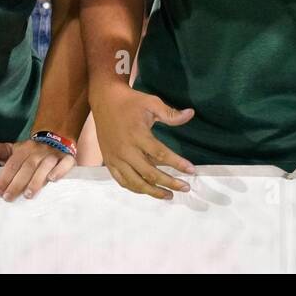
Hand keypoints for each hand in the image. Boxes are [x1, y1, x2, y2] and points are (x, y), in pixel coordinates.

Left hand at [0, 137, 74, 201]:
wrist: (56, 141)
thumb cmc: (31, 153)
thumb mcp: (15, 150)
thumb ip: (1, 151)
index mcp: (25, 149)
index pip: (13, 163)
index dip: (5, 178)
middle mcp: (39, 151)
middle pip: (28, 167)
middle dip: (17, 183)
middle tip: (9, 198)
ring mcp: (54, 154)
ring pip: (45, 166)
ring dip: (36, 180)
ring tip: (28, 195)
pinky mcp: (68, 158)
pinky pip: (65, 163)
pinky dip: (59, 171)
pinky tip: (53, 179)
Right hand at [90, 83, 195, 199]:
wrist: (104, 100)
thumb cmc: (131, 101)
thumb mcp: (152, 102)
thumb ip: (170, 113)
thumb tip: (190, 114)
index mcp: (138, 135)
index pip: (161, 154)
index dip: (177, 164)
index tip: (191, 170)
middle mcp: (126, 150)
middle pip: (150, 173)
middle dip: (170, 182)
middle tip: (185, 187)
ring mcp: (116, 158)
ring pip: (135, 182)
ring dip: (153, 192)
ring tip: (169, 195)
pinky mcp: (109, 162)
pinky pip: (122, 181)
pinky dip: (135, 188)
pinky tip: (147, 191)